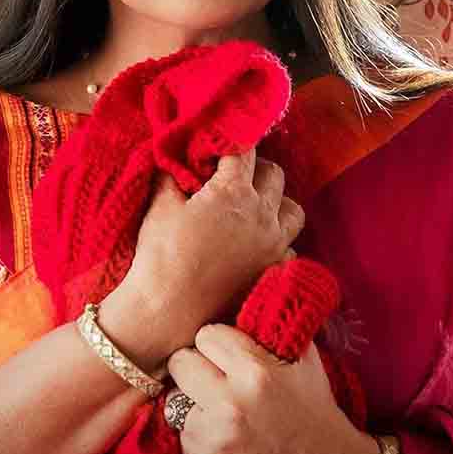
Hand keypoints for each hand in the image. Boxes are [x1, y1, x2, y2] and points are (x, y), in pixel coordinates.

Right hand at [103, 151, 303, 365]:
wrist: (167, 311)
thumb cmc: (160, 256)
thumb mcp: (160, 206)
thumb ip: (172, 175)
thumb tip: (175, 159)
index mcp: (234, 191)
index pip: (243, 149)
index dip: (230, 142)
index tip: (218, 146)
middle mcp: (262, 214)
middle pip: (274, 174)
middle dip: (255, 168)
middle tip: (233, 175)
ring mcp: (273, 244)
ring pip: (293, 209)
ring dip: (277, 202)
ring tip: (255, 207)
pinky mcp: (273, 271)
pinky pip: (290, 248)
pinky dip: (279, 242)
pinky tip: (258, 244)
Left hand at [167, 325, 381, 453]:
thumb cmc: (313, 407)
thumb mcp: (304, 359)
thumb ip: (275, 326)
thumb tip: (260, 283)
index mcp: (256, 371)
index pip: (206, 335)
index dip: (216, 343)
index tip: (226, 353)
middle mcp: (231, 402)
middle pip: (181, 362)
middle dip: (196, 366)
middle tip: (214, 376)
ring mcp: (216, 435)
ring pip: (175, 398)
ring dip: (192, 399)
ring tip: (218, 405)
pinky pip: (180, 431)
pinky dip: (195, 430)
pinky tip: (221, 431)